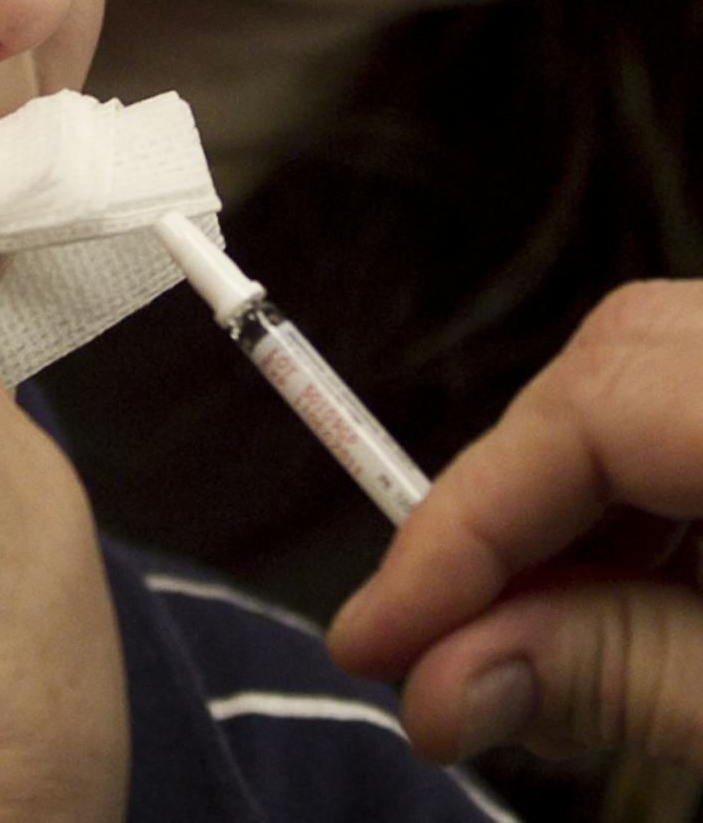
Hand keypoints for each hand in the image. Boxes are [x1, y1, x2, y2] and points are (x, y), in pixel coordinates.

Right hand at [329, 280, 702, 766]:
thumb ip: (625, 675)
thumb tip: (444, 680)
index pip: (588, 411)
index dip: (462, 523)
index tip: (380, 635)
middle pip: (608, 370)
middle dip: (509, 511)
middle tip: (445, 643)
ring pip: (650, 382)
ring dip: (578, 518)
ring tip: (554, 645)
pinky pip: (697, 409)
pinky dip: (650, 508)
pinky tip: (644, 604)